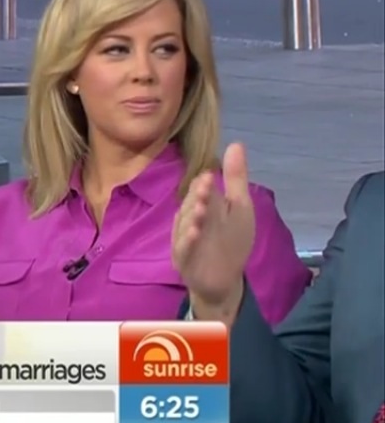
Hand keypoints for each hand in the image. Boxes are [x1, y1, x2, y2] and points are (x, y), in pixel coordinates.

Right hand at [172, 143, 253, 318]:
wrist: (223, 279)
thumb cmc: (232, 240)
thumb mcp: (240, 207)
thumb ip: (235, 178)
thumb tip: (236, 143)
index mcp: (204, 205)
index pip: (199, 189)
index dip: (203, 184)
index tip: (209, 176)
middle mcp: (191, 219)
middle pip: (191, 204)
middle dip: (198, 197)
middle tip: (205, 187)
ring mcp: (186, 239)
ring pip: (185, 224)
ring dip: (193, 216)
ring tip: (202, 209)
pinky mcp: (184, 258)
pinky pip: (183, 247)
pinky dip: (188, 240)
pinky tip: (194, 232)